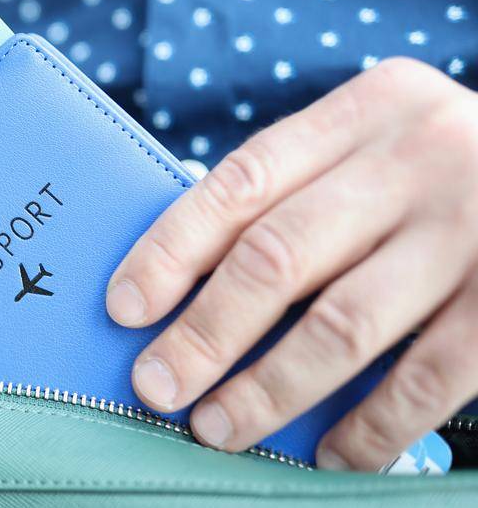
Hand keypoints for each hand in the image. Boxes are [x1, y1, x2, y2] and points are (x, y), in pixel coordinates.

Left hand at [105, 58, 477, 470]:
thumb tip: (185, 288)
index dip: (172, 249)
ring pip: (342, 325)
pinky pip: (426, 378)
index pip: (242, 181)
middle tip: (156, 386)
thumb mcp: (384, 146)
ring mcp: (474, 231)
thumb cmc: (448, 174)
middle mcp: (420, 161)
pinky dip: (369, 426)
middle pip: (279, 257)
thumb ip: (304, 192)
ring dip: (268, 388)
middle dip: (204, 333)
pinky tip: (330, 456)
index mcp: (370, 109)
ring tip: (217, 428)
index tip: (123, 307)